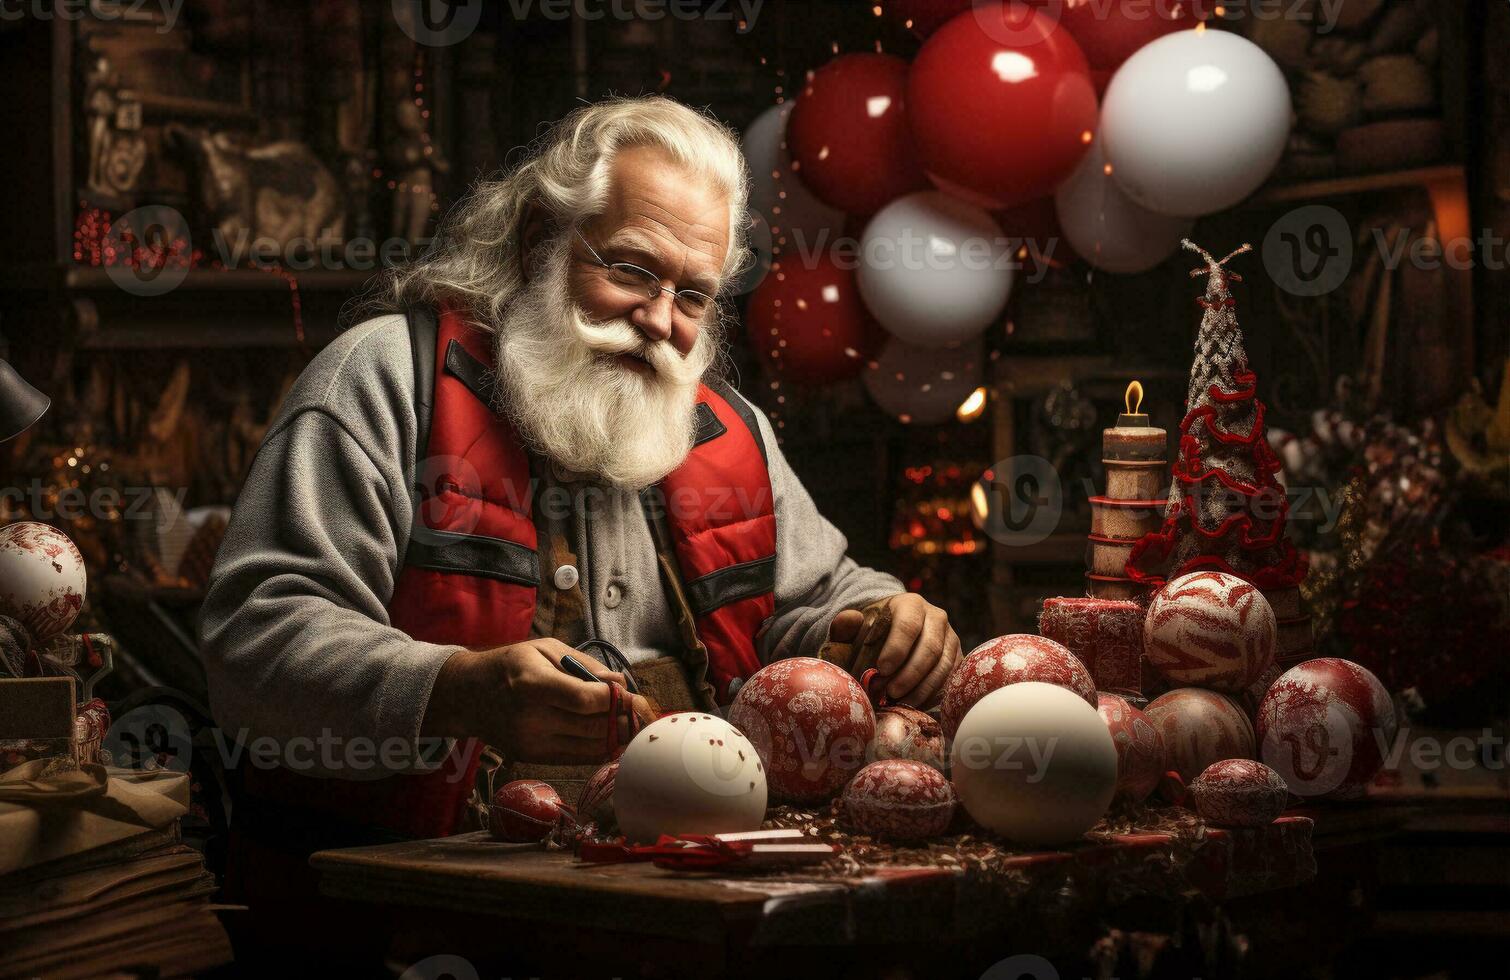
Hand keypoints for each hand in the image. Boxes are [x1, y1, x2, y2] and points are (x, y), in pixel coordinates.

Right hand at [423, 638, 653, 763]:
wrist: (468, 696)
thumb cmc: (511, 665)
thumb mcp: (546, 648)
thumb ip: (585, 665)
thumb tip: (620, 684)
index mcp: (532, 685)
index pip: (585, 700)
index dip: (616, 701)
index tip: (633, 695)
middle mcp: (531, 719)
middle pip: (594, 727)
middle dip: (625, 719)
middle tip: (642, 710)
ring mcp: (532, 743)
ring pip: (591, 747)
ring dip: (618, 736)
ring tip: (632, 722)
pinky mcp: (534, 757)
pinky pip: (579, 757)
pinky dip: (601, 747)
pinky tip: (612, 735)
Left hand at [828, 593, 959, 707]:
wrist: (895, 631)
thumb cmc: (873, 631)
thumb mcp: (856, 626)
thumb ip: (846, 624)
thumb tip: (850, 619)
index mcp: (911, 604)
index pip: (908, 625)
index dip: (897, 648)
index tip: (881, 669)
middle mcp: (936, 617)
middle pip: (930, 648)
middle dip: (910, 674)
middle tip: (890, 692)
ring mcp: (950, 638)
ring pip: (943, 665)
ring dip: (923, 688)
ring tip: (901, 702)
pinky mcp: (957, 657)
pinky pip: (951, 678)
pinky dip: (934, 694)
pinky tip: (915, 704)